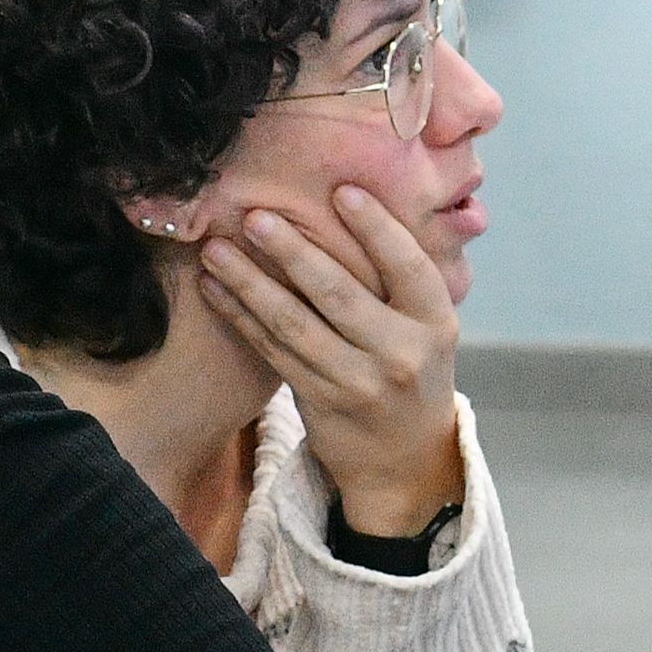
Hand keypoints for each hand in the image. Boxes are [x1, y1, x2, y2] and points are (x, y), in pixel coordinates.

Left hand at [195, 186, 461, 538]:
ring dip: (250, 283)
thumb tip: (352, 201)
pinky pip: (273, 351)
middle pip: (339, 293)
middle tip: (257, 215)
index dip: (376, 228)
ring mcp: (358, 383)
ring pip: (295, 324)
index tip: (342, 190)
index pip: (407, 266)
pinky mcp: (319, 402)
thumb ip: (401, 279)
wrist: (406, 460)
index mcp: (436, 322)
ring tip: (217, 250)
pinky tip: (216, 288)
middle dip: (293, 251)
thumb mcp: (428, 327)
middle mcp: (401, 353)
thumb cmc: (412, 371)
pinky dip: (241, 317)